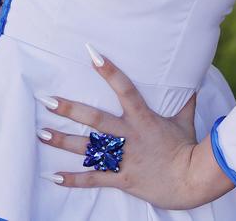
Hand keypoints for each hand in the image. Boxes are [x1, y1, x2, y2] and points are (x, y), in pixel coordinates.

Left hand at [36, 44, 219, 209]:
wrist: (191, 181)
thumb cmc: (188, 147)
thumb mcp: (184, 119)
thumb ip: (184, 99)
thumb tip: (193, 78)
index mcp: (143, 117)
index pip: (124, 88)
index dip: (108, 71)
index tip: (92, 54)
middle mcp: (129, 136)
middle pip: (95, 119)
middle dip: (70, 109)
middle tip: (48, 100)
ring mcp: (124, 158)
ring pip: (88, 149)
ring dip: (63, 141)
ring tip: (41, 133)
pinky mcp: (122, 178)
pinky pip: (94, 179)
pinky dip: (73, 179)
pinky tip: (54, 176)